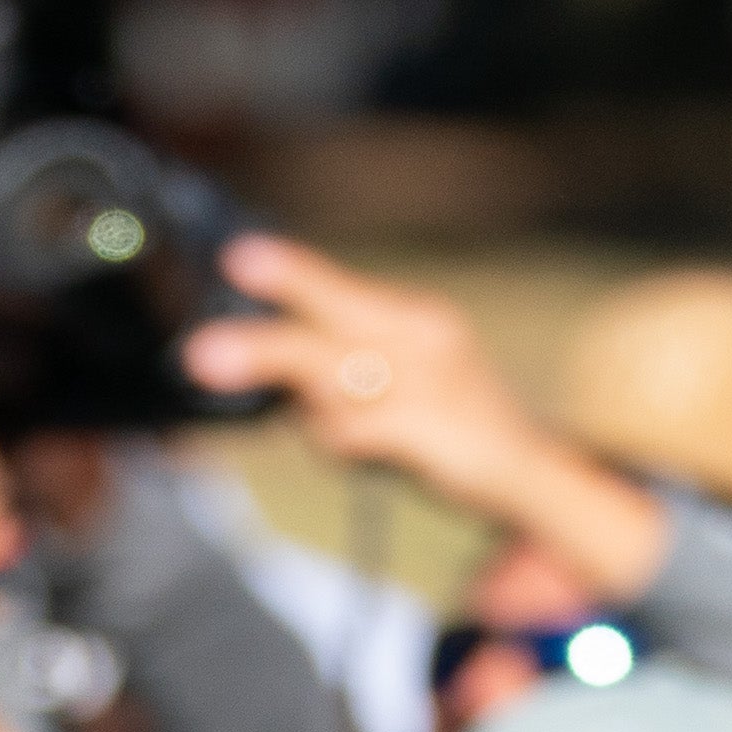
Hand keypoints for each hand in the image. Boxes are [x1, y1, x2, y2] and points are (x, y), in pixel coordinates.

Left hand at [183, 233, 669, 594]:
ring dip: (293, 400)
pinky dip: (341, 443)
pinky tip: (346, 448)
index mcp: (413, 317)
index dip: (289, 274)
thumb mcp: (392, 383)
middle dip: (266, 345)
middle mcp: (424, 338)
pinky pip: (365, 436)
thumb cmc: (449, 424)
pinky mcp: (435, 435)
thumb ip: (334, 371)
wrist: (529, 474)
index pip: (341, 288)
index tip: (238, 257)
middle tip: (202, 353)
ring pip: (341, 384)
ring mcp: (432, 386)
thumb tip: (259, 365)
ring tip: (265, 402)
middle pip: (331, 332)